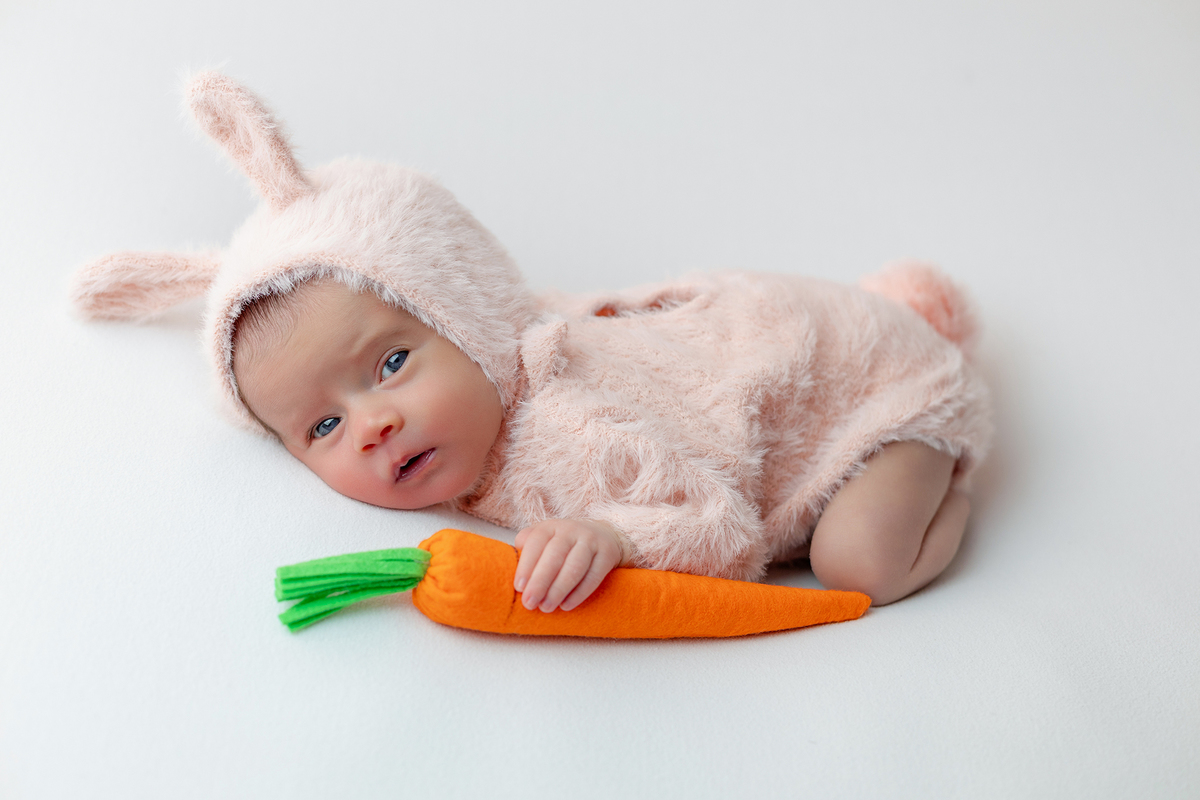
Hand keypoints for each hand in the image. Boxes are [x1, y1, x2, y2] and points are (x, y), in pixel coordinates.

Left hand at [513, 519, 627, 611]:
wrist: (604, 536)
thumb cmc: (564, 545)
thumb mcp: (544, 541)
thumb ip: (526, 550)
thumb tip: (508, 568)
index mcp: (551, 527)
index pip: (536, 541)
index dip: (526, 564)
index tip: (518, 587)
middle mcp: (571, 530)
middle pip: (555, 555)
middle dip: (540, 581)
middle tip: (529, 603)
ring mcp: (591, 541)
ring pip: (575, 566)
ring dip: (559, 589)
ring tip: (547, 608)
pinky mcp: (607, 554)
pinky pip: (594, 575)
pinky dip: (580, 593)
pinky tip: (567, 605)